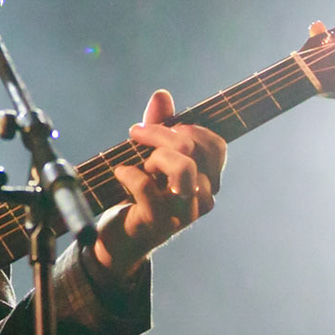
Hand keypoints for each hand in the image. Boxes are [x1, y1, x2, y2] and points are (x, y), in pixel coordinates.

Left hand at [96, 89, 226, 276]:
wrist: (118, 239)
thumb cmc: (137, 194)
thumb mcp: (147, 154)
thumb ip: (158, 124)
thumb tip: (162, 95)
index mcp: (207, 179)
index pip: (216, 145)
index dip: (187, 128)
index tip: (159, 126)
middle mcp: (202, 197)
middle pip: (193, 149)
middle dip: (160, 132)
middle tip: (136, 134)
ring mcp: (183, 213)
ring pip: (182, 168)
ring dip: (155, 156)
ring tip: (139, 162)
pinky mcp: (158, 224)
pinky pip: (149, 188)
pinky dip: (130, 173)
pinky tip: (120, 173)